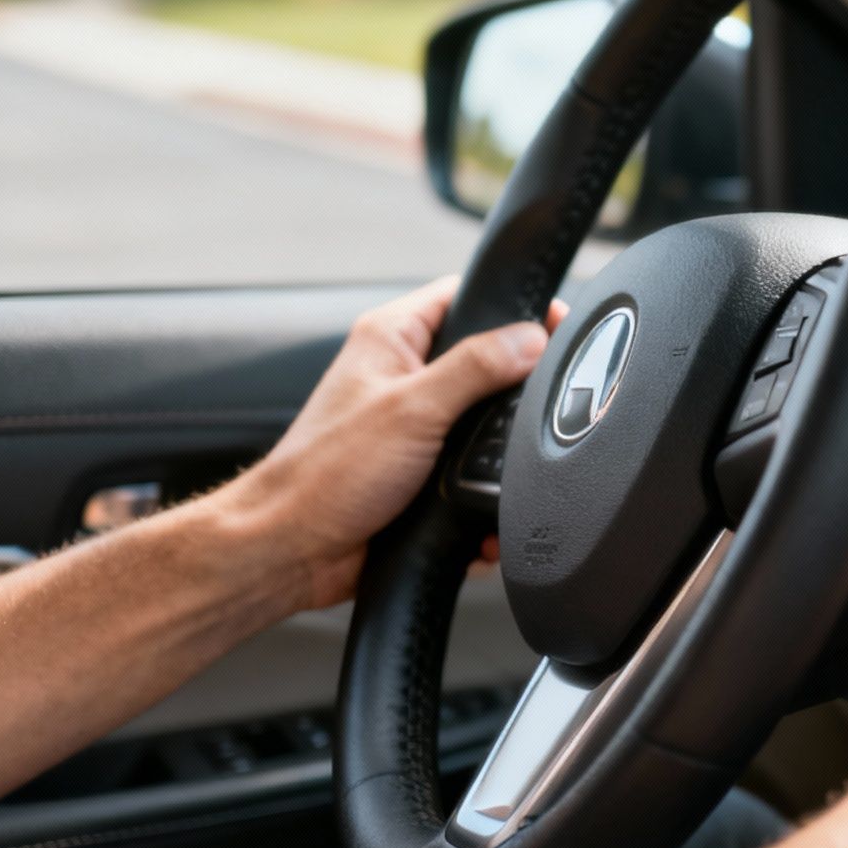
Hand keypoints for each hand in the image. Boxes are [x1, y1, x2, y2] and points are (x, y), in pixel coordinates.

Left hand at [225, 278, 563, 609]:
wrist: (294, 551)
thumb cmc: (325, 474)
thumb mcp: (413, 409)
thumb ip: (475, 368)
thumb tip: (531, 339)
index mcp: (391, 340)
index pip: (464, 296)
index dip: (512, 306)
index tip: (553, 323)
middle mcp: (402, 377)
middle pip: (485, 363)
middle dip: (512, 393)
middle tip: (534, 403)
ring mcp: (413, 427)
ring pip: (483, 426)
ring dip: (497, 455)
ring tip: (503, 468)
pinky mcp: (421, 473)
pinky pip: (472, 475)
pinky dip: (484, 497)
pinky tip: (485, 515)